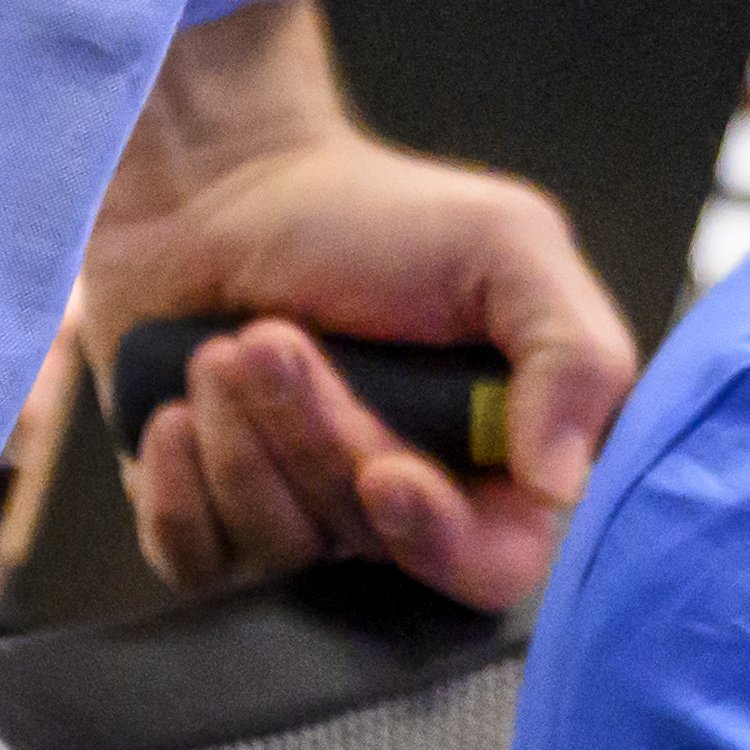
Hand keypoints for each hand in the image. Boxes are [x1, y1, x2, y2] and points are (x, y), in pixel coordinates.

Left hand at [86, 128, 632, 608]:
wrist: (212, 187)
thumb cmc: (366, 210)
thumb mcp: (506, 246)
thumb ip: (575, 357)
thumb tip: (563, 487)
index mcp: (497, 455)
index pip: (498, 562)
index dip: (444, 540)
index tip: (388, 473)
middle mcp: (405, 504)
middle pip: (376, 551)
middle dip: (321, 444)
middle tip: (272, 341)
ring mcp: (303, 518)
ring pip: (280, 553)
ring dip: (242, 442)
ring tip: (222, 347)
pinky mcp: (207, 523)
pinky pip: (194, 562)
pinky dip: (176, 487)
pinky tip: (175, 410)